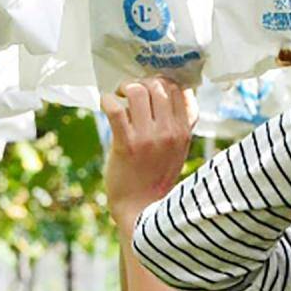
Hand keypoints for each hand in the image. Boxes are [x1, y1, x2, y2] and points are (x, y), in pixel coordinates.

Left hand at [101, 77, 196, 224]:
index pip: (179, 90)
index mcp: (184, 131)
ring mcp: (149, 138)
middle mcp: (169, 132)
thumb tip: (167, 92)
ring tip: (119, 96)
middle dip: (141, 82)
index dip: (161, 82)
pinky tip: (106, 102)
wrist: (141, 208)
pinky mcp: (126, 144)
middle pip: (158, 86)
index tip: (149, 88)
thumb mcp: (178, 149)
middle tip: (129, 92)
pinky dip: (107, 99)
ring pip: (138, 91)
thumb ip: (177, 123)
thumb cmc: (157, 176)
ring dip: (124, 88)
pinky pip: (115, 109)